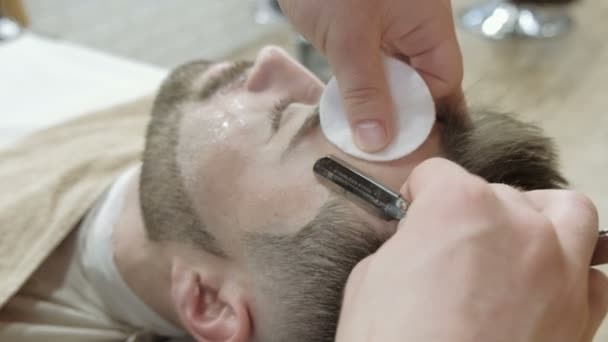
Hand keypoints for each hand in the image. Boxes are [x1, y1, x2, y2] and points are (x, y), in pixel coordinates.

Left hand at [278, 0, 462, 151]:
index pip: (444, 83)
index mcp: (428, 29)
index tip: (410, 149)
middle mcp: (411, 34)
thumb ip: (364, 90)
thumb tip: (378, 141)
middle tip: (385, 156)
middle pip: (418, 87)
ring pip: (390, 83)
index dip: (430, 117)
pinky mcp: (356, 39)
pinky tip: (348, 119)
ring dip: (376, 110)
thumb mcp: (350, 39)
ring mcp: (383, 37)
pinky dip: (357, 96)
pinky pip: (365, 75)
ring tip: (364, 143)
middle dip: (402, 119)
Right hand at [336, 158, 607, 341]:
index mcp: (459, 206)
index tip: (413, 211)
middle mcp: (518, 226)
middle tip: (450, 243)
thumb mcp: (370, 280)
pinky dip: (571, 271)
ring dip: (541, 217)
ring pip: (570, 213)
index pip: (438, 174)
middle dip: (471, 212)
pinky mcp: (580, 316)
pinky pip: (592, 276)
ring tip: (516, 239)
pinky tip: (542, 286)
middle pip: (499, 192)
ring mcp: (558, 269)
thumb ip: (405, 246)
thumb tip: (416, 246)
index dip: (417, 194)